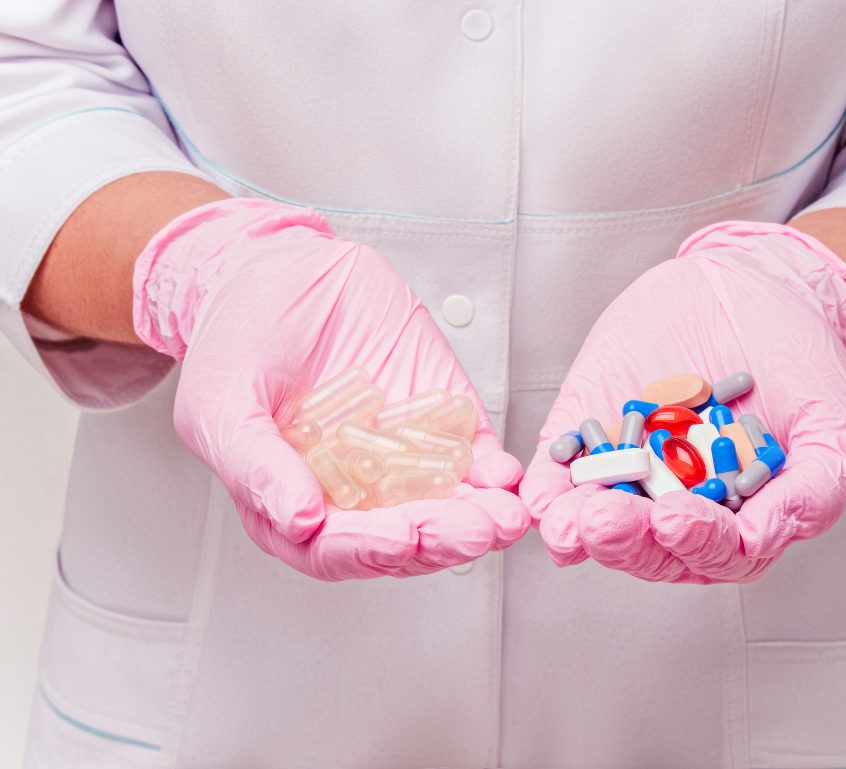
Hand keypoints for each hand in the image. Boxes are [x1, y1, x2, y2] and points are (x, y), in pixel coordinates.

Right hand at [133, 198, 528, 579]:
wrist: (284, 268)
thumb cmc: (239, 338)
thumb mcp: (221, 401)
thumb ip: (255, 466)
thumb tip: (299, 523)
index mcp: (292, 501)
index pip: (334, 548)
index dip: (368, 550)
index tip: (400, 538)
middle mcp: (353, 492)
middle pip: (401, 537)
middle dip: (440, 539)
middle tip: (474, 531)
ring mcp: (402, 459)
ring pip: (445, 507)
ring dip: (478, 518)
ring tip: (505, 517)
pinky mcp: (440, 421)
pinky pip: (472, 456)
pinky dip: (492, 471)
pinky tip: (506, 475)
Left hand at [519, 222, 845, 582]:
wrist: (756, 290)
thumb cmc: (801, 364)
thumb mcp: (835, 430)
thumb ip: (810, 493)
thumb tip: (762, 540)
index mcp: (739, 516)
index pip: (717, 552)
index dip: (698, 543)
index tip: (677, 520)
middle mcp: (680, 502)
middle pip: (649, 546)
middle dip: (626, 540)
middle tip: (607, 522)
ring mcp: (630, 470)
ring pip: (598, 517)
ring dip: (578, 525)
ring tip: (571, 519)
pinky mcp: (590, 431)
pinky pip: (562, 466)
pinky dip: (548, 482)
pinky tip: (541, 492)